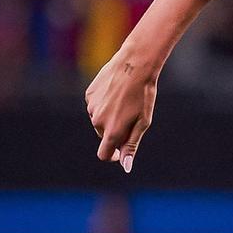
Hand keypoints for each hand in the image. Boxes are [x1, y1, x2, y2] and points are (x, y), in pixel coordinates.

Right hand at [84, 45, 158, 172]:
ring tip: (125, 101)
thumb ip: (131, 146)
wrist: (135, 65)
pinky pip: (95, 106)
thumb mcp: (142, 123)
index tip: (120, 152)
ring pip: (99, 120)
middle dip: (115, 132)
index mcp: (112, 131)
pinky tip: (116, 93)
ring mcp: (91, 107)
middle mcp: (97, 121)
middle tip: (131, 116)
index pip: (104, 154)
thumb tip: (125, 167)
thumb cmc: (143, 95)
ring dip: (110, 117)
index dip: (112, 156)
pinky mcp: (89, 94)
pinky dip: (104, 104)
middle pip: (104, 136)